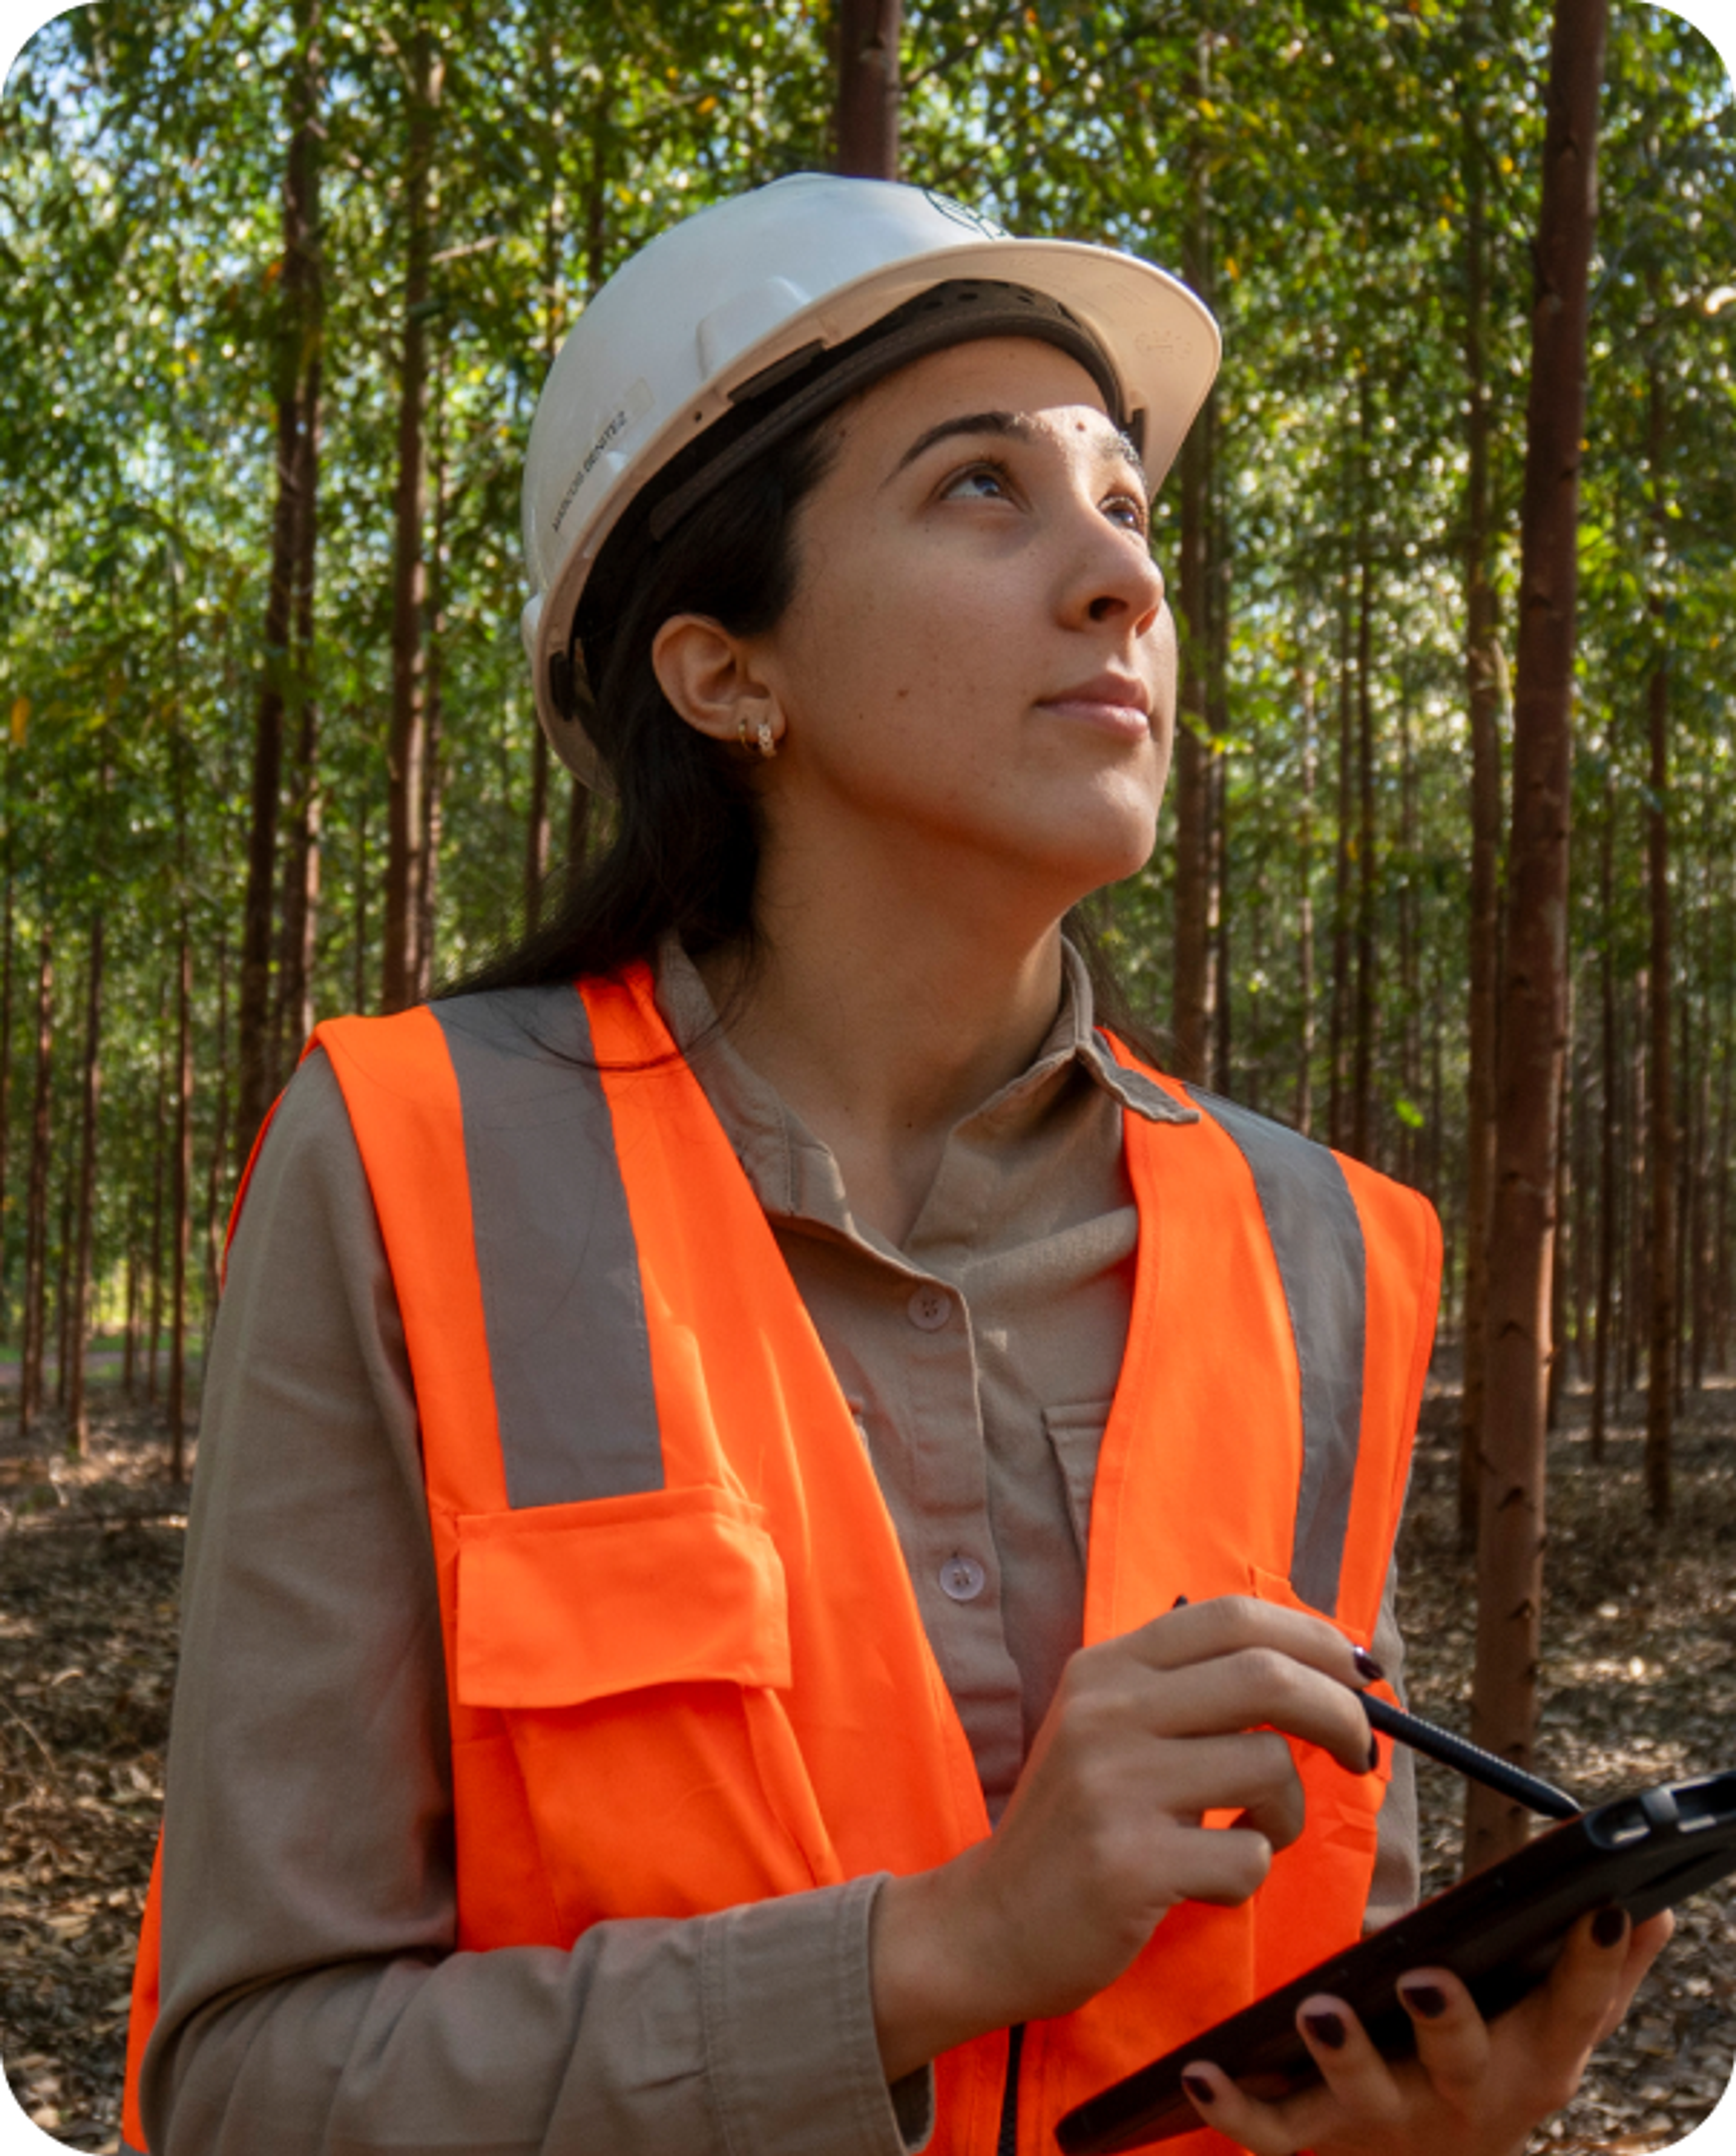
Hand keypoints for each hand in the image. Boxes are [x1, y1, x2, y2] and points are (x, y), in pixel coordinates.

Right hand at [871, 1594, 1379, 2079]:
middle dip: (1341, 1711)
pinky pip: (1248, 1857)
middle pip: (1267, 1677)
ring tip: (1256, 1835)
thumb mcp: (1115, 1732)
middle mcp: (1108, 1711)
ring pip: (1268, 1768)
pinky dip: (1251, 1873)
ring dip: (1290, 1811)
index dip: (1315, 1637)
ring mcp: (1115, 1785)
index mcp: (1108, 1669)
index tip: (1361, 1673)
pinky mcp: (1129, 1862)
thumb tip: (1322, 1675)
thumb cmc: (1077, 1825)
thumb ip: (1192, 1696)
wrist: (991, 1921)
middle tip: (1360, 1751)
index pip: (1232, 1617)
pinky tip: (1208, 1882)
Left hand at [1178, 1904, 1674, 2155]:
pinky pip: (1274, 2133)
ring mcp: (1388, 2121)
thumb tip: (1651, 1902)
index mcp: (1534, 2056)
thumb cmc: (1498, 2061)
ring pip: (1364, 2095)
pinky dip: (1235, 2109)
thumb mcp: (1556, 2024)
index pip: (1575, 2008)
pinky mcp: (1318, 2139)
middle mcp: (1465, 2094)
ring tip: (1318, 2010)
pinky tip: (1202, 2073)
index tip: (1600, 1906)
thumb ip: (1603, 1971)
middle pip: (1465, 2060)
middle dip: (1450, 2021)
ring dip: (1344, 2056)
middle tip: (1428, 1978)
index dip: (1594, 1963)